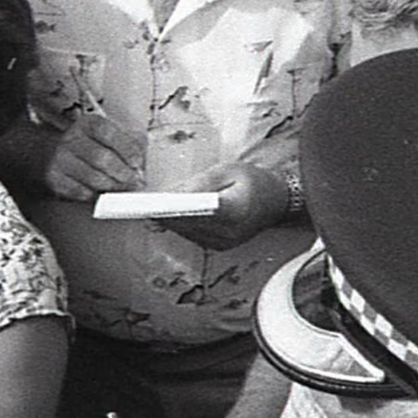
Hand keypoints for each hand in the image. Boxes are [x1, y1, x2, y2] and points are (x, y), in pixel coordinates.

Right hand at [35, 112, 143, 199]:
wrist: (34, 150)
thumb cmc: (74, 144)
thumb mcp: (95, 133)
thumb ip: (120, 142)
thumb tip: (140, 160)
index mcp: (85, 125)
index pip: (109, 133)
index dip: (127, 149)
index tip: (138, 162)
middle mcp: (70, 140)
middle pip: (102, 158)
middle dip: (124, 173)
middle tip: (135, 181)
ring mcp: (60, 161)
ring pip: (94, 178)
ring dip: (113, 187)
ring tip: (123, 189)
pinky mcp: (55, 180)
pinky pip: (81, 192)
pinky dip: (96, 196)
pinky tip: (103, 194)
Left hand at [156, 161, 288, 250]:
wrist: (276, 201)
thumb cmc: (254, 181)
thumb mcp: (227, 170)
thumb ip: (199, 182)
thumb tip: (171, 193)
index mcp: (236, 210)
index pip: (198, 211)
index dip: (173, 208)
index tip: (153, 205)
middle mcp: (230, 232)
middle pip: (187, 224)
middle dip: (164, 212)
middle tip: (140, 203)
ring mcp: (225, 242)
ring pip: (186, 232)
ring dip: (170, 219)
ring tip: (150, 206)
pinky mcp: (220, 247)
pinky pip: (192, 236)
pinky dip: (181, 225)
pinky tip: (169, 214)